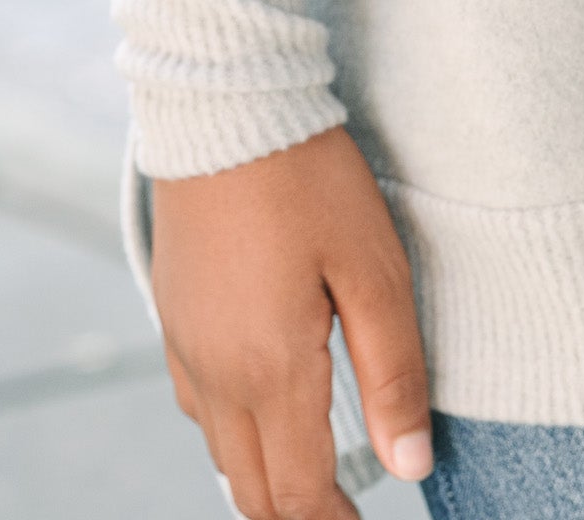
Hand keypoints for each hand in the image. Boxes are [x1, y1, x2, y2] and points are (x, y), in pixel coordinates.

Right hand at [150, 124, 432, 517]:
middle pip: (252, 491)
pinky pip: (199, 406)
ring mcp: (185, 347)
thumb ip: (394, 372)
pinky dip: (234, 434)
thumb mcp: (374, 270)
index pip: (300, 493)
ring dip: (264, 479)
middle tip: (345, 515)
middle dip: (298, 516)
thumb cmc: (308, 178)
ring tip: (314, 477)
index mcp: (269, 372)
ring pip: (221, 453)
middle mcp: (215, 376)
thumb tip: (411, 465)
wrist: (223, 105)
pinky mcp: (171, 317)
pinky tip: (263, 410)